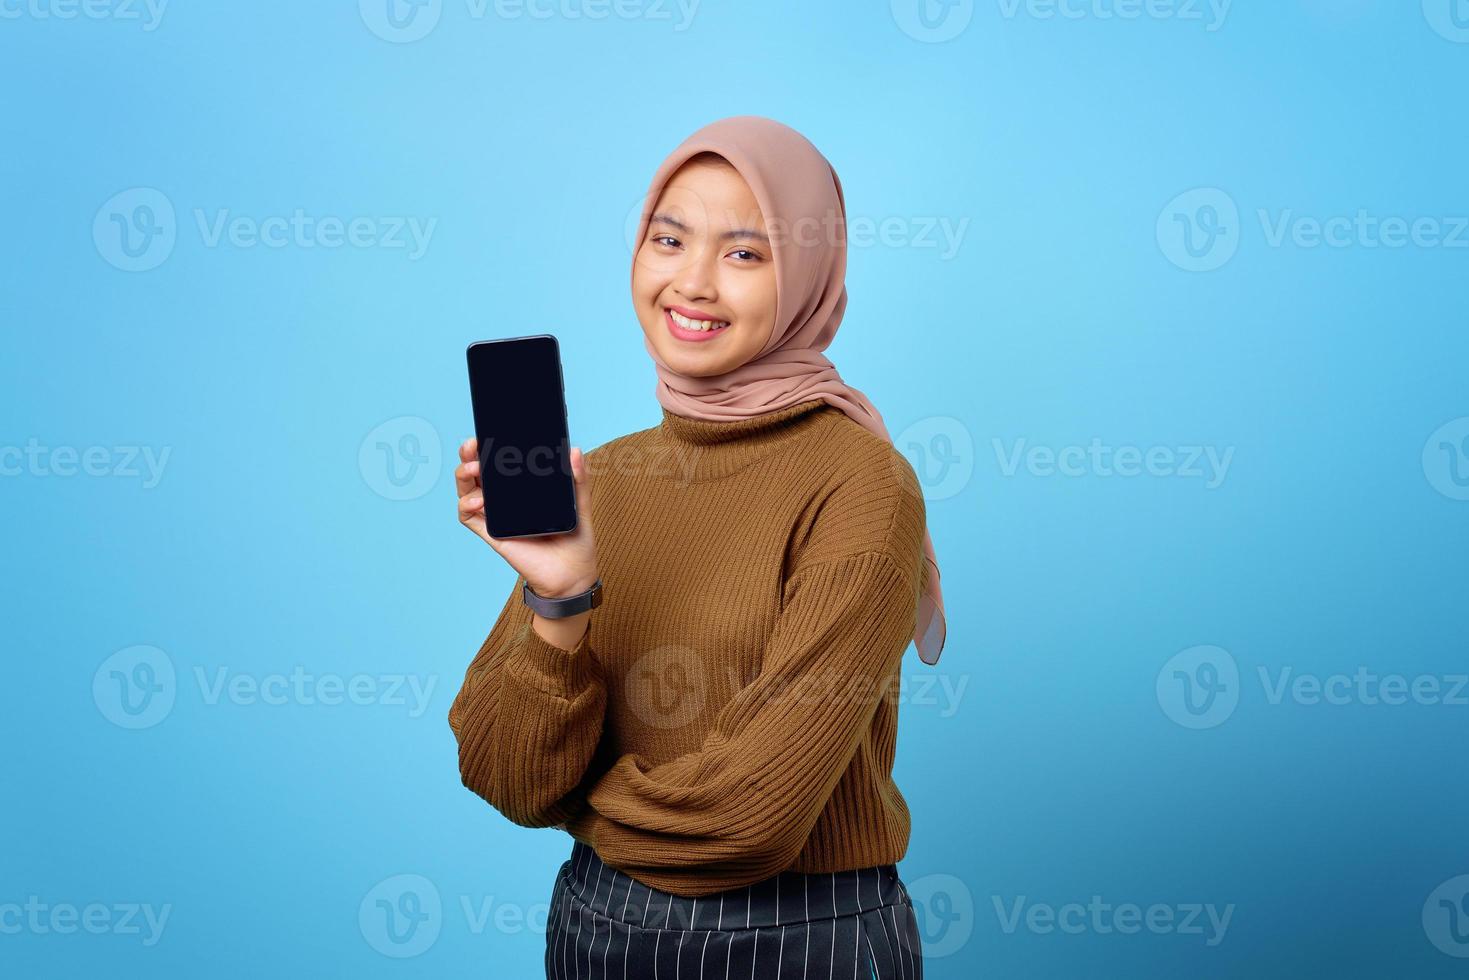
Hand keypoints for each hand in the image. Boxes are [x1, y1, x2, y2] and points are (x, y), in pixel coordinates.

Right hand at [456, 438, 599, 597]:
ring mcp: (495, 515)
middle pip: (478, 471)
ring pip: (467, 489)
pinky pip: (468, 516)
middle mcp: (504, 499)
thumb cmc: (575, 539)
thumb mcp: (579, 503)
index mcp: (522, 488)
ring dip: (464, 475)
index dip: (490, 445)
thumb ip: (578, 479)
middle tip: (473, 444)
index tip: (488, 431)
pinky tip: (479, 500)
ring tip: (473, 468)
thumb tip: (574, 450)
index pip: (500, 461)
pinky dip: (467, 504)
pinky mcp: (491, 533)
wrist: (572, 574)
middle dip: (470, 454)